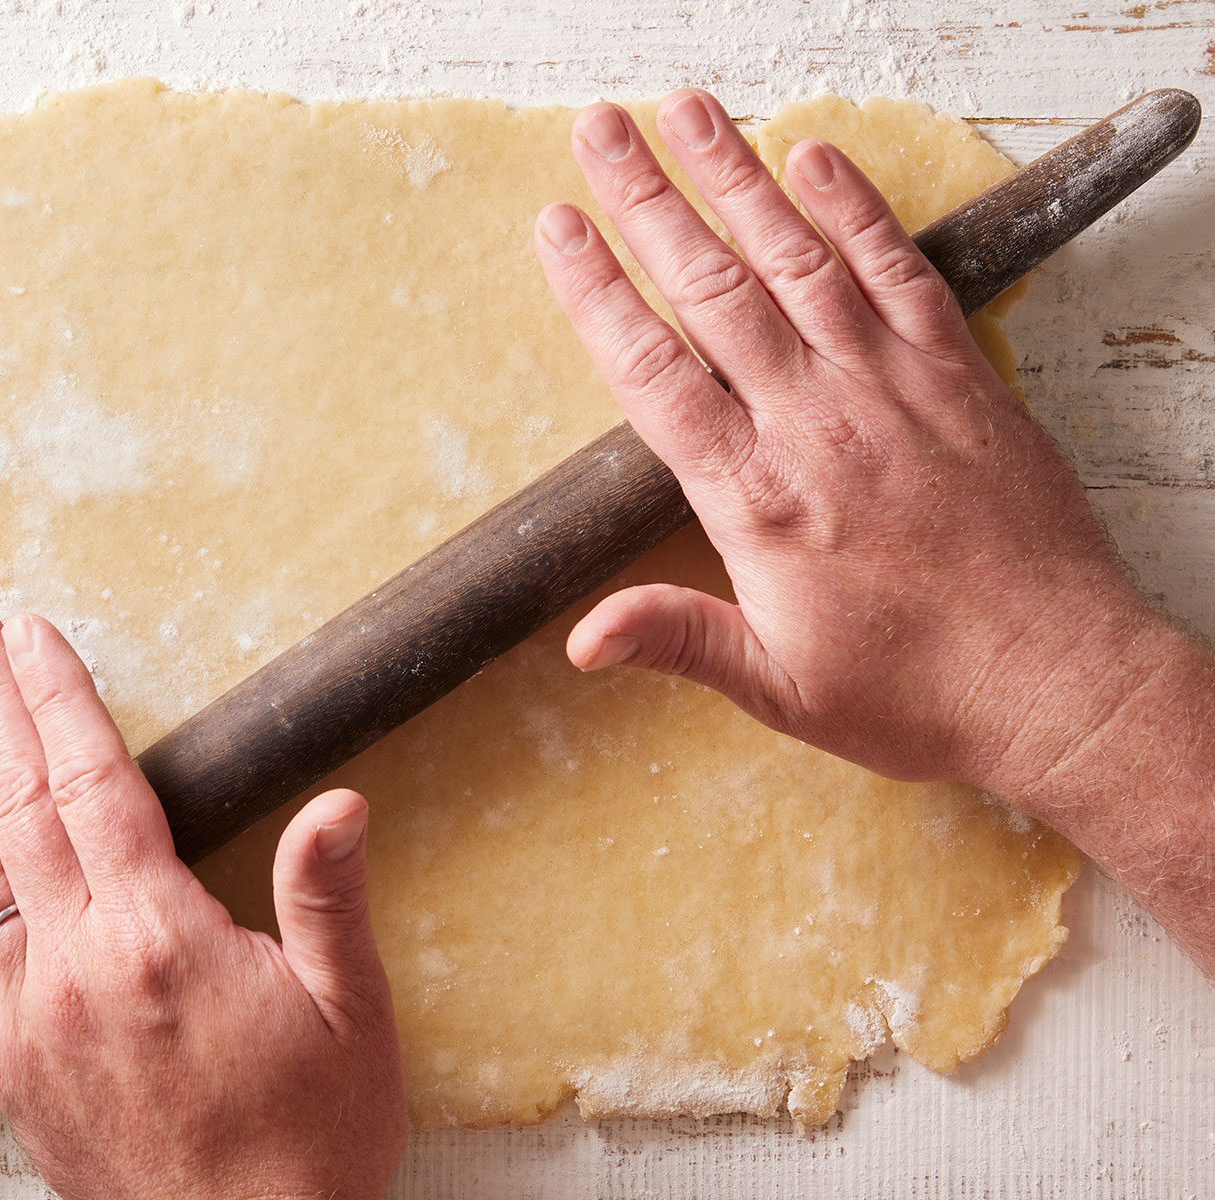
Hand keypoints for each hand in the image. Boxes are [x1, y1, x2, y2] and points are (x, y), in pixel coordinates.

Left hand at [0, 602, 406, 1199]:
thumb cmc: (310, 1142)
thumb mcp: (352, 1014)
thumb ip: (327, 899)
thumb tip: (338, 802)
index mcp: (160, 939)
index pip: (94, 785)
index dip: (59, 700)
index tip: (30, 635)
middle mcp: (77, 968)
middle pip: (19, 804)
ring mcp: (30, 1018)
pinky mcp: (8, 1067)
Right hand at [533, 89, 1166, 798]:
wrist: (1060, 683)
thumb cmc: (918, 693)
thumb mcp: (780, 687)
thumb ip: (678, 640)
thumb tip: (580, 638)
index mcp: (760, 500)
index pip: (654, 373)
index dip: (598, 292)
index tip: (558, 227)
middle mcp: (820, 425)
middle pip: (715, 289)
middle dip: (649, 200)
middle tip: (600, 131)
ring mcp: (894, 389)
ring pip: (800, 260)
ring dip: (738, 177)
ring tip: (687, 112)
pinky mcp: (960, 376)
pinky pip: (900, 272)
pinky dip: (857, 209)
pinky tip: (815, 157)